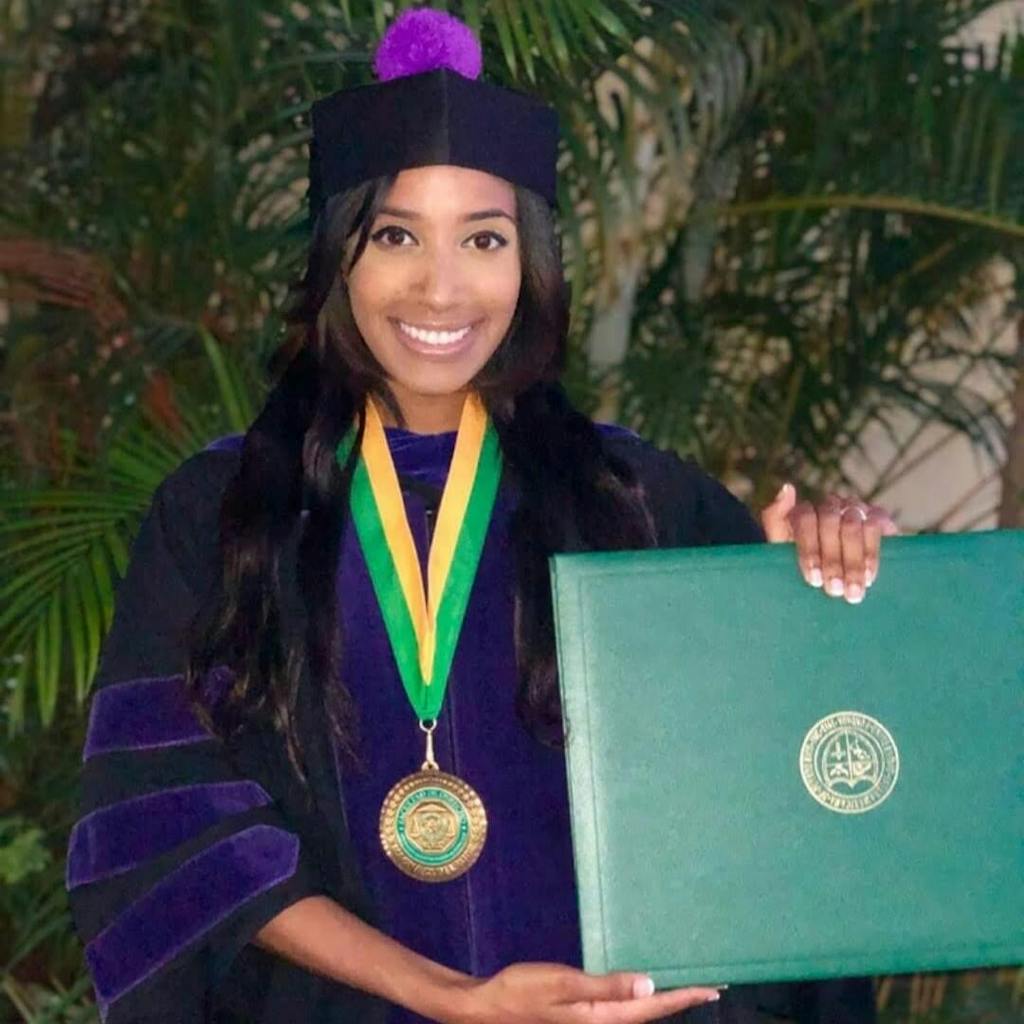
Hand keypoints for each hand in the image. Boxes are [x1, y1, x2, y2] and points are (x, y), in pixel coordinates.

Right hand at [449, 962, 720, 1023]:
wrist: (486, 1008)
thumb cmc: (522, 991)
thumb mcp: (564, 985)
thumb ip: (607, 987)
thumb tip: (651, 988)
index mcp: (602, 1019)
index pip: (652, 1010)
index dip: (683, 998)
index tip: (713, 988)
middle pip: (650, 1016)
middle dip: (680, 1002)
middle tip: (710, 988)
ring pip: (636, 1016)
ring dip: (662, 1004)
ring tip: (684, 989)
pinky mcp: (581, 1018)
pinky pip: (620, 1012)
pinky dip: (639, 1003)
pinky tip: (640, 993)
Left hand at [760, 483, 898, 603]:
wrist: (839, 578)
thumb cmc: (805, 564)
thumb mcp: (781, 548)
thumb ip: (775, 519)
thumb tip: (787, 488)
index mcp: (804, 511)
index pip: (805, 518)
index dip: (809, 549)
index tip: (813, 579)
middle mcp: (829, 504)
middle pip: (829, 522)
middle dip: (832, 561)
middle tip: (835, 590)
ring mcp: (854, 507)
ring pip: (852, 525)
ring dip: (853, 561)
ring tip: (853, 590)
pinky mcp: (877, 516)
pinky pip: (875, 527)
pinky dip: (871, 553)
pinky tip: (869, 575)